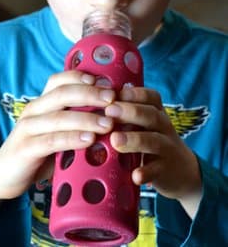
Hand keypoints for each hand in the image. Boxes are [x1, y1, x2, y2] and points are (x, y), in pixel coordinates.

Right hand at [0, 70, 115, 204]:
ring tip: (108, 124)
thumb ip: (77, 125)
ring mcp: (27, 128)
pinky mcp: (25, 148)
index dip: (81, 77)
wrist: (5, 175)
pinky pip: (52, 140)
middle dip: (90, 94)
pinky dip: (72, 139)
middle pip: (62, 93)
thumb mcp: (56, 134)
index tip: (106, 82)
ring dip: (86, 118)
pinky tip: (89, 140)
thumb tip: (115, 120)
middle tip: (113, 100)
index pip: (58, 80)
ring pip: (59, 117)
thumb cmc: (37, 154)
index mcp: (41, 104)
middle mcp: (33, 111)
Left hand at [105, 86, 202, 217]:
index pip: (150, 97)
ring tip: (115, 140)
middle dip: (130, 112)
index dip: (134, 94)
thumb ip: (122, 113)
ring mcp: (166, 149)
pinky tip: (134, 175)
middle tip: (109, 111)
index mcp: (154, 112)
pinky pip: (156, 171)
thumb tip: (87, 98)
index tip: (114, 93)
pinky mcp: (165, 170)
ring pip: (153, 141)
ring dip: (134, 140)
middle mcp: (163, 127)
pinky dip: (146, 172)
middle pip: (151, 115)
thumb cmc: (149, 140)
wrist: (181, 171)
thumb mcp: (141, 124)